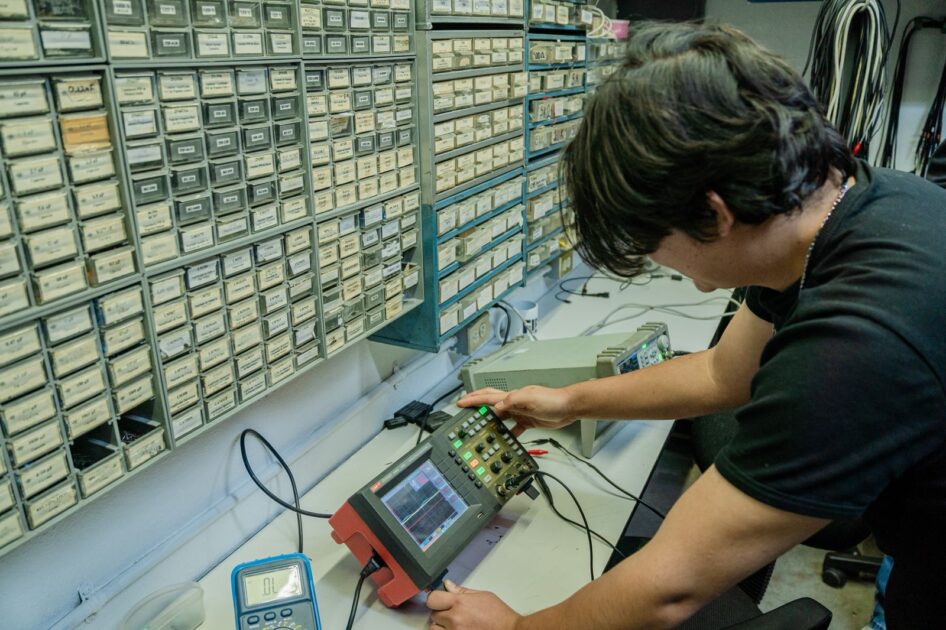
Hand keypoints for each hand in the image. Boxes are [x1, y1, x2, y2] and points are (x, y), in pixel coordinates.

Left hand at [427, 580, 520, 629]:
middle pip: (433, 615)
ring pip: (434, 629)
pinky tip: (456, 629)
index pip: (432, 599)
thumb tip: (448, 585)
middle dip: (440, 612)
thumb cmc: (498, 615)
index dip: (435, 598)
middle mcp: (455, 619)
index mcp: (460, 603)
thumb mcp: (482, 595)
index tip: (439, 600)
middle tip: (450, 612)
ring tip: (451, 624)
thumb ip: (462, 591)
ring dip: (440, 626)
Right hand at [457, 386, 576, 436]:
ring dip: (489, 419)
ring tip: (479, 425)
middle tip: (464, 409)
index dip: (473, 399)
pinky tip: (504, 438)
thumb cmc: (552, 401)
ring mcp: (520, 411)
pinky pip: (514, 427)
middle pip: (491, 402)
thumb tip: (496, 407)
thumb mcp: (530, 398)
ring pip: (500, 415)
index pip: (488, 397)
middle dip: (476, 404)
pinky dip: (507, 432)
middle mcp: (514, 403)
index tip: (461, 402)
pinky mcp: (528, 420)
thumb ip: (512, 401)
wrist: (568, 407)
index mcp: (512, 396)